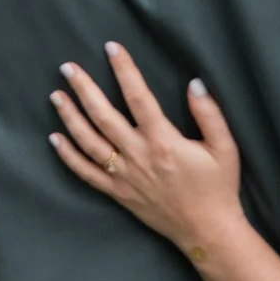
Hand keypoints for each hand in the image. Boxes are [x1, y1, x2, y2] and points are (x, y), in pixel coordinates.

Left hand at [49, 42, 244, 258]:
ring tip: (56, 96)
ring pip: (88, 142)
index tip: (111, 48)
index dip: (124, 70)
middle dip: (83, 89)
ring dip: (70, 117)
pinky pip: (86, 174)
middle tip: (67, 68)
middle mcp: (138, 156)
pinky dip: (68, 157)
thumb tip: (194, 83)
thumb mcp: (224, 148)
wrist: (206, 231)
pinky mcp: (118, 193)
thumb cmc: (218, 188)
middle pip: (103, 116)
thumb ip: (209, 114)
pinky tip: (55, 139)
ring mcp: (124, 176)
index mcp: (163, 141)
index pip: (138, 97)